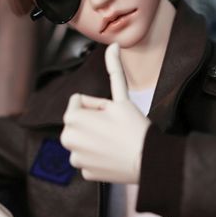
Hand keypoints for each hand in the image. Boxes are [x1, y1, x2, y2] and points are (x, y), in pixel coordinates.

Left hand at [60, 43, 149, 183]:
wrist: (148, 161)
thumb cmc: (134, 127)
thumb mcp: (122, 97)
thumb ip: (113, 70)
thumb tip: (113, 44)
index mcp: (72, 118)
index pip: (79, 101)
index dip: (97, 104)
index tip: (110, 113)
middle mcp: (67, 139)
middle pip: (79, 122)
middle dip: (92, 122)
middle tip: (114, 128)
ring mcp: (75, 158)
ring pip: (84, 140)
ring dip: (94, 139)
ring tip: (114, 143)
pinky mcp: (85, 172)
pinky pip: (89, 159)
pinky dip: (99, 158)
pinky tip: (113, 157)